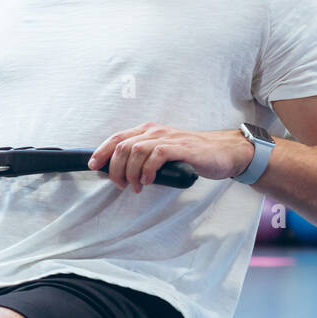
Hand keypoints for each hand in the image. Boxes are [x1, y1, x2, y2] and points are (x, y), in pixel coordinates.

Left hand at [87, 122, 252, 193]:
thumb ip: (142, 157)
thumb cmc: (190, 154)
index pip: (117, 138)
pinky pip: (156, 155)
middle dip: (115, 169)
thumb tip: (117, 170)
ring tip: (136, 186)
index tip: (93, 166)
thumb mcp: (161, 152)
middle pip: (122, 147)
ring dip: (131, 173)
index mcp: (148, 131)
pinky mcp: (182, 148)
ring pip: (136, 151)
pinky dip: (148, 170)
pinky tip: (149, 180)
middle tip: (120, 185)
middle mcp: (155, 131)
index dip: (101, 151)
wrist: (223, 152)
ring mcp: (168, 138)